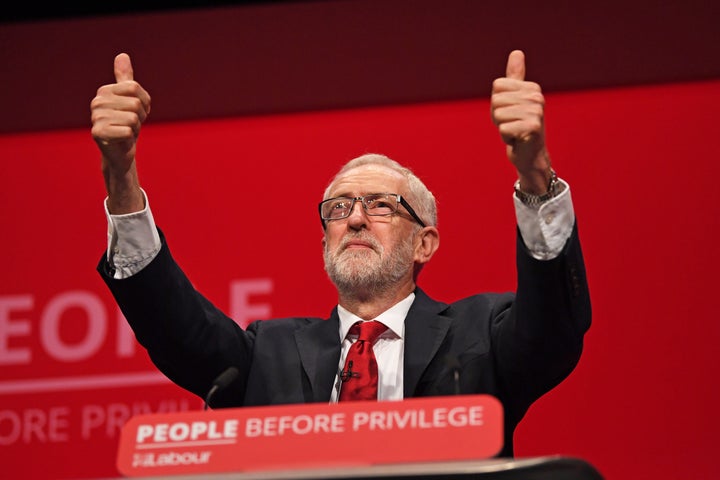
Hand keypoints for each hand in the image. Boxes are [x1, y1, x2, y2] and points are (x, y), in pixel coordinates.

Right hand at [90, 53, 150, 212]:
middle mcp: (97, 102)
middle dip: (140, 117)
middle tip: (131, 125)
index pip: (136, 89)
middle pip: (135, 104)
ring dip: (135, 128)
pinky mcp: (98, 133)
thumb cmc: (127, 124)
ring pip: (133, 118)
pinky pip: (127, 131)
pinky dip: (129, 138)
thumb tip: (122, 55)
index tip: (138, 112)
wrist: (120, 152)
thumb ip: (125, 78)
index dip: (144, 103)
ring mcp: (96, 117)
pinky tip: (122, 140)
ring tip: (126, 131)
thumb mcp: (130, 99)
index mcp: (105, 91)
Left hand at [491, 50, 551, 193]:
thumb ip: (514, 77)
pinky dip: (506, 138)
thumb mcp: (514, 100)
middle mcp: (536, 97)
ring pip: (498, 115)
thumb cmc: (518, 126)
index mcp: (531, 87)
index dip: (497, 103)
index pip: (497, 86)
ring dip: (502, 128)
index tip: (509, 112)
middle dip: (498, 116)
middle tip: (512, 124)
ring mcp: (536, 112)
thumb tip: (516, 52)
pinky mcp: (533, 128)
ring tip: (515, 131)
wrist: (530, 155)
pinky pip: (502, 129)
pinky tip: (517, 140)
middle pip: (496, 100)